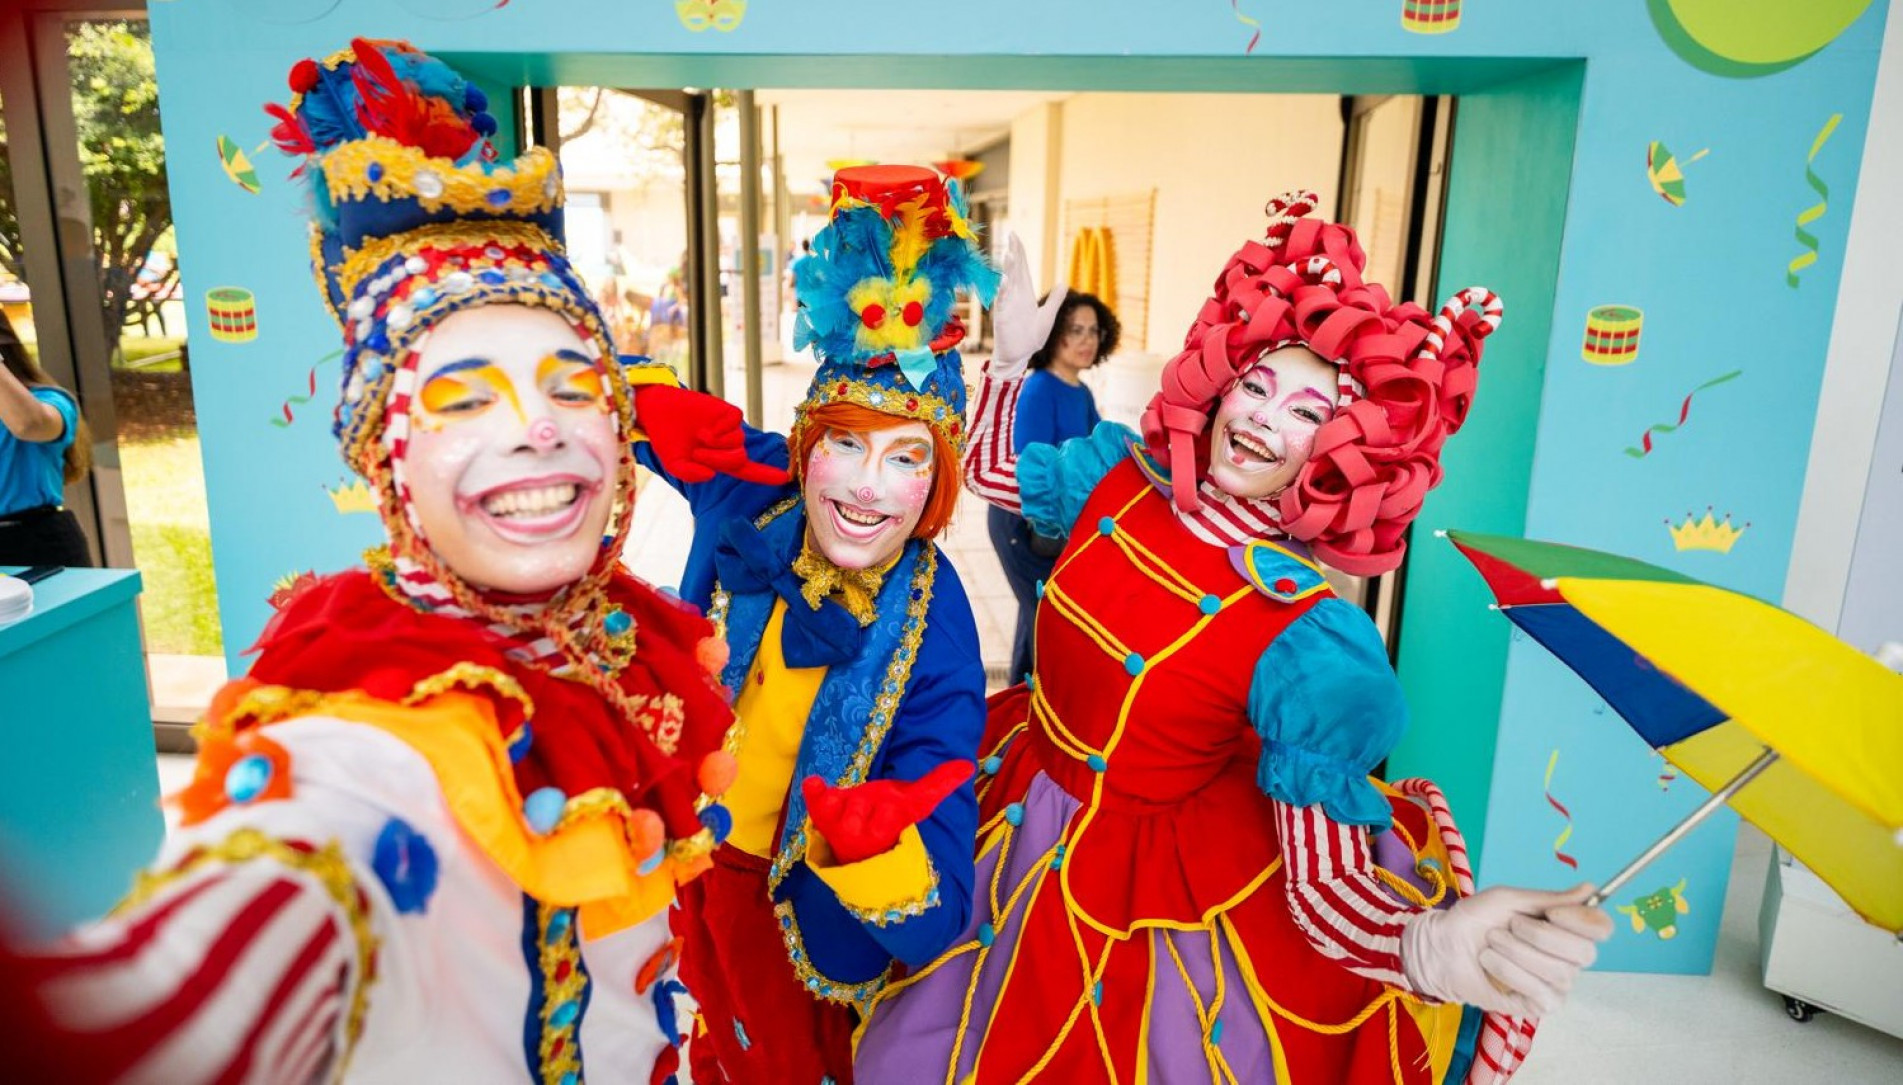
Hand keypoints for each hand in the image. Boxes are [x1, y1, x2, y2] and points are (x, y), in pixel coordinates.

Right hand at [632, 384, 788, 485]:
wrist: (658, 412)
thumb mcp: (676, 465)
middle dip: (718, 458)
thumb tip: (711, 474)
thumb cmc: (667, 440)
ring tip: (699, 436)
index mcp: (720, 460)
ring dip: (716, 443)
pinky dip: (719, 429)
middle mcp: (728, 444)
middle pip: (738, 459)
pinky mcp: (727, 412)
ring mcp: (729, 428)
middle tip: (697, 452)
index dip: (765, 475)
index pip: (747, 470)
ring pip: (737, 442)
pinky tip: (705, 426)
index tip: (784, 478)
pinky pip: (735, 423)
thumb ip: (691, 475)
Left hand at [801, 761, 973, 864]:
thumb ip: (938, 784)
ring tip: (848, 803)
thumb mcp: (914, 803)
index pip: (895, 812)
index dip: (890, 806)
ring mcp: (840, 828)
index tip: (897, 797)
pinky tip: (815, 782)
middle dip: (865, 800)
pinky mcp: (822, 818)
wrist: (857, 847)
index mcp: (891, 827)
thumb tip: (968, 765)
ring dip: (843, 798)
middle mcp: (864, 833)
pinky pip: (816, 803)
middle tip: (870, 805)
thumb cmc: (888, 819)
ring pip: (841, 803)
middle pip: (864, 804)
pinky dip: (814, 793)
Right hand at [989, 233, 1066, 380]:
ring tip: (1010, 255)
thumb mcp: (1048, 317)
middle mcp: (1015, 296)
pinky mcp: (1002, 317)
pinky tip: (1006, 281)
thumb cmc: (1031, 337)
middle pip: (1014, 271)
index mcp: (1025, 294)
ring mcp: (1007, 306)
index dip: (1019, 252)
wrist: (1020, 356)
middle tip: (1010, 236)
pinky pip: (1002, 302)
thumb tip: (1065, 283)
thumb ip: (1055, 300)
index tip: (1014, 236)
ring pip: (1007, 283)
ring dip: (1008, 270)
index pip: (1022, 268)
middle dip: (1013, 254)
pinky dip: (1003, 292)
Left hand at [1400, 883, 1611, 1017]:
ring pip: (1557, 970)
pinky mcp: (1540, 1005)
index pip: (1601, 928)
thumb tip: (1591, 889)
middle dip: (1540, 935)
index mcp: (1567, 928)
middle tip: (1510, 926)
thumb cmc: (1476, 920)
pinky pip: (1539, 990)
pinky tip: (1490, 963)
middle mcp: (1569, 958)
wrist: (1443, 946)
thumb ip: (1551, 899)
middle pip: (1584, 952)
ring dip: (1515, 951)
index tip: (1551, 913)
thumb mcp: (1510, 900)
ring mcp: (1557, 984)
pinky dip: (1508, 972)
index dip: (1582, 920)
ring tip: (1491, 943)